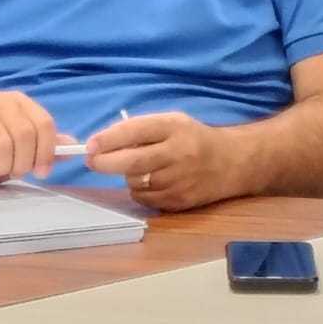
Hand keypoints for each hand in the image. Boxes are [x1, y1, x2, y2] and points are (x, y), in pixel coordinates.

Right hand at [0, 90, 66, 185]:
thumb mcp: (17, 150)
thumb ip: (41, 145)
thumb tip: (70, 143)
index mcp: (16, 101)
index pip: (44, 123)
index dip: (47, 151)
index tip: (41, 171)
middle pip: (25, 134)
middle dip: (23, 162)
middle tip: (12, 171)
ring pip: (4, 146)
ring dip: (1, 166)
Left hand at [87, 109, 242, 211]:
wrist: (232, 162)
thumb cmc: (194, 138)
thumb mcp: (172, 122)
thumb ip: (142, 129)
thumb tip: (104, 142)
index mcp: (175, 127)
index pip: (135, 131)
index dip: (109, 139)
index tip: (90, 145)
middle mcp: (179, 153)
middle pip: (132, 161)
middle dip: (105, 162)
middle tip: (91, 161)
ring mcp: (180, 180)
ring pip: (136, 181)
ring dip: (126, 175)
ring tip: (136, 167)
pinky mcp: (181, 201)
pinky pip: (145, 198)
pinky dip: (139, 190)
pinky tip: (149, 181)